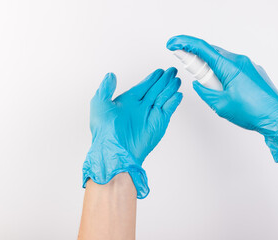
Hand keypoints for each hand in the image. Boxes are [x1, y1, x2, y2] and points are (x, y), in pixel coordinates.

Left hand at [83, 68, 182, 197]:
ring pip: (163, 97)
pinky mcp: (159, 123)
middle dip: (164, 80)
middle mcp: (140, 108)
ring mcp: (150, 115)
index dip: (152, 78)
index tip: (159, 71)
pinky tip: (178, 94)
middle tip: (172, 71)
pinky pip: (168, 109)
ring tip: (177, 80)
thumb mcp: (99, 103)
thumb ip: (106, 88)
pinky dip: (174, 101)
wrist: (115, 149)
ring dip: (171, 88)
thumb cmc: (104, 130)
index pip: (143, 86)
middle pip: (156, 89)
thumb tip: (110, 75)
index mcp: (127, 102)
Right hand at [167, 35, 277, 161]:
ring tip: (212, 88)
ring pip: (222, 60)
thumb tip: (198, 84)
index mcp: (229, 67)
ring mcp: (248, 65)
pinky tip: (224, 88)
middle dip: (197, 59)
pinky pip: (233, 66)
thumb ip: (205, 92)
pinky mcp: (253, 71)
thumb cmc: (253, 112)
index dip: (184, 44)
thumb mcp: (220, 105)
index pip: (202, 48)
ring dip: (211, 70)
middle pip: (211, 52)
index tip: (173, 44)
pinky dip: (223, 73)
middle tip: (189, 69)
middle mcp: (240, 61)